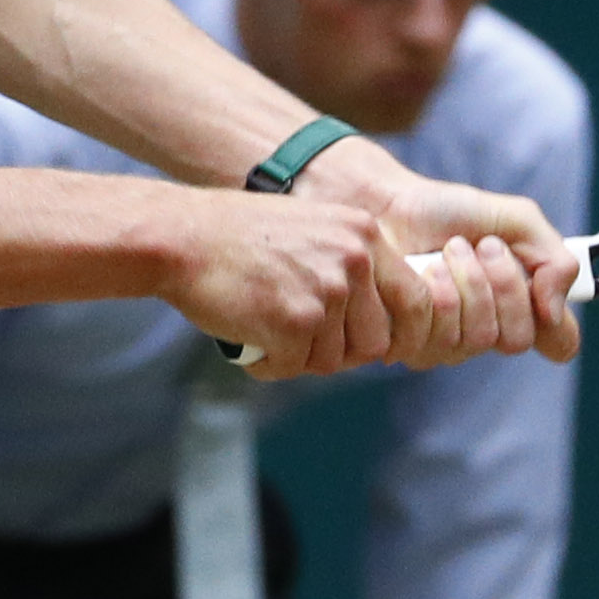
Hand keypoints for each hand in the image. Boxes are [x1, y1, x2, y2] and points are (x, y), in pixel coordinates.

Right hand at [163, 188, 395, 379]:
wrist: (182, 237)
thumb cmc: (238, 237)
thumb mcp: (313, 231)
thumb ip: (349, 268)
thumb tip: (380, 332)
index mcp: (364, 236)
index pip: (416, 300)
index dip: (399, 332)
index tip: (377, 345)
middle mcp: (354, 262)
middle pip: (375, 342)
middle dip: (340, 351)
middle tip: (301, 340)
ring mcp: (326, 293)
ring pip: (333, 360)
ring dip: (300, 357)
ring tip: (266, 330)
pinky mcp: (295, 323)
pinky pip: (294, 367)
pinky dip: (269, 364)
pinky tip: (247, 338)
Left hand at [302, 139, 584, 368]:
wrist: (385, 204)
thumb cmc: (445, 211)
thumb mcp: (516, 219)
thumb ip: (555, 258)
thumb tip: (553, 310)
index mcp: (518, 305)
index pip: (559, 343)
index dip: (557, 325)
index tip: (541, 288)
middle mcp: (487, 331)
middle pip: (518, 338)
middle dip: (504, 283)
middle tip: (483, 246)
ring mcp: (447, 343)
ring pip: (478, 338)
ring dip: (467, 281)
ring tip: (448, 249)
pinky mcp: (409, 344)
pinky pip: (438, 337)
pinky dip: (436, 291)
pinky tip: (422, 269)